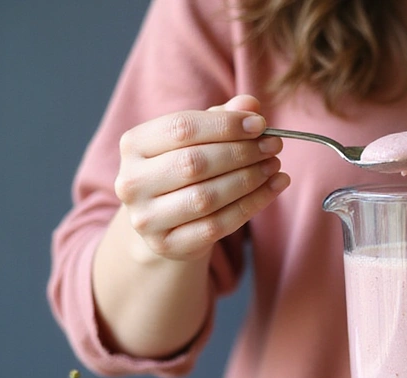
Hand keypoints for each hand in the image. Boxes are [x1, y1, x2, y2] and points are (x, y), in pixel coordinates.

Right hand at [114, 94, 289, 260]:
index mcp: (133, 145)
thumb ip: (220, 119)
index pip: (181, 128)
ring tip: (274, 165)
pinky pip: (217, 225)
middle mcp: (132, 182)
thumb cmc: (182, 170)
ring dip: (249, 179)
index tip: (260, 124)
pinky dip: (251, 205)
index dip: (226, 125)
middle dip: (241, 152)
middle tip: (273, 146)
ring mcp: (147, 218)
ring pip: (206, 197)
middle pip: (194, 163)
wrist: (164, 222)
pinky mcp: (168, 245)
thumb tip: (250, 105)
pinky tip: (273, 188)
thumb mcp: (197, 139)